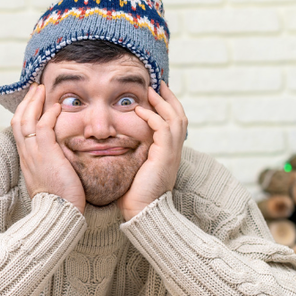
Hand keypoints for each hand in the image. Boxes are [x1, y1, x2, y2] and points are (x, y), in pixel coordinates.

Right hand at [11, 83, 85, 212]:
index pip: (19, 130)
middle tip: (35, 88)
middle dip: (26, 102)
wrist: (58, 214)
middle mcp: (27, 154)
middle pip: (18, 120)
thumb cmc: (60, 200)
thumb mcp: (50, 179)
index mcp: (27, 160)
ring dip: (34, 102)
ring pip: (26, 120)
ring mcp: (34, 154)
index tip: (32, 102)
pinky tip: (56, 106)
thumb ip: (51, 164)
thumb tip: (60, 157)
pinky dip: (48, 115)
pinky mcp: (46, 154)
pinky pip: (43, 128)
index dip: (24, 113)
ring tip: (42, 89)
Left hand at [117, 81, 187, 220]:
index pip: (173, 124)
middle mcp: (174, 151)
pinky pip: (163, 129)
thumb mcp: (135, 169)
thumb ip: (132, 155)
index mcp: (168, 153)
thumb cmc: (134, 195)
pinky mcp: (165, 156)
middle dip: (169, 98)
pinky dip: (153, 117)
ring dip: (163, 102)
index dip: (166, 108)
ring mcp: (172, 153)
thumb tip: (116, 145)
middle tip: (159, 84)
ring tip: (151, 90)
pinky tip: (140, 110)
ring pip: (175, 118)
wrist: (142, 212)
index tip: (155, 95)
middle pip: (180, 116)